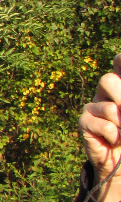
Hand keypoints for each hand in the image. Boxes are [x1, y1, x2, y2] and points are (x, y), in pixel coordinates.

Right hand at [80, 53, 120, 201]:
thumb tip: (117, 107)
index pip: (118, 62)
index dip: (120, 61)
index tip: (120, 62)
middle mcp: (107, 93)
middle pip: (109, 80)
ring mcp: (94, 107)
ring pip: (107, 105)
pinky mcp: (84, 122)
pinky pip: (101, 123)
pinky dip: (113, 134)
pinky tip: (114, 140)